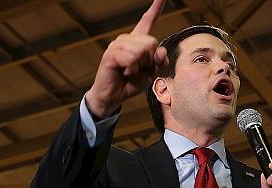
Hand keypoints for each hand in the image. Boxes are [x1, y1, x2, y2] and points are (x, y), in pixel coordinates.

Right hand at [86, 0, 167, 117]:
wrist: (113, 96)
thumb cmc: (131, 83)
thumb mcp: (151, 73)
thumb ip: (159, 61)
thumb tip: (160, 51)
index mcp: (138, 41)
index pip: (147, 21)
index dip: (155, 8)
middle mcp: (128, 39)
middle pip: (152, 42)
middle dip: (150, 60)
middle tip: (138, 69)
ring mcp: (118, 44)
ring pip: (142, 50)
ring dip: (140, 66)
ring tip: (130, 71)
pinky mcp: (111, 53)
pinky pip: (131, 58)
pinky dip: (131, 69)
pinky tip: (124, 72)